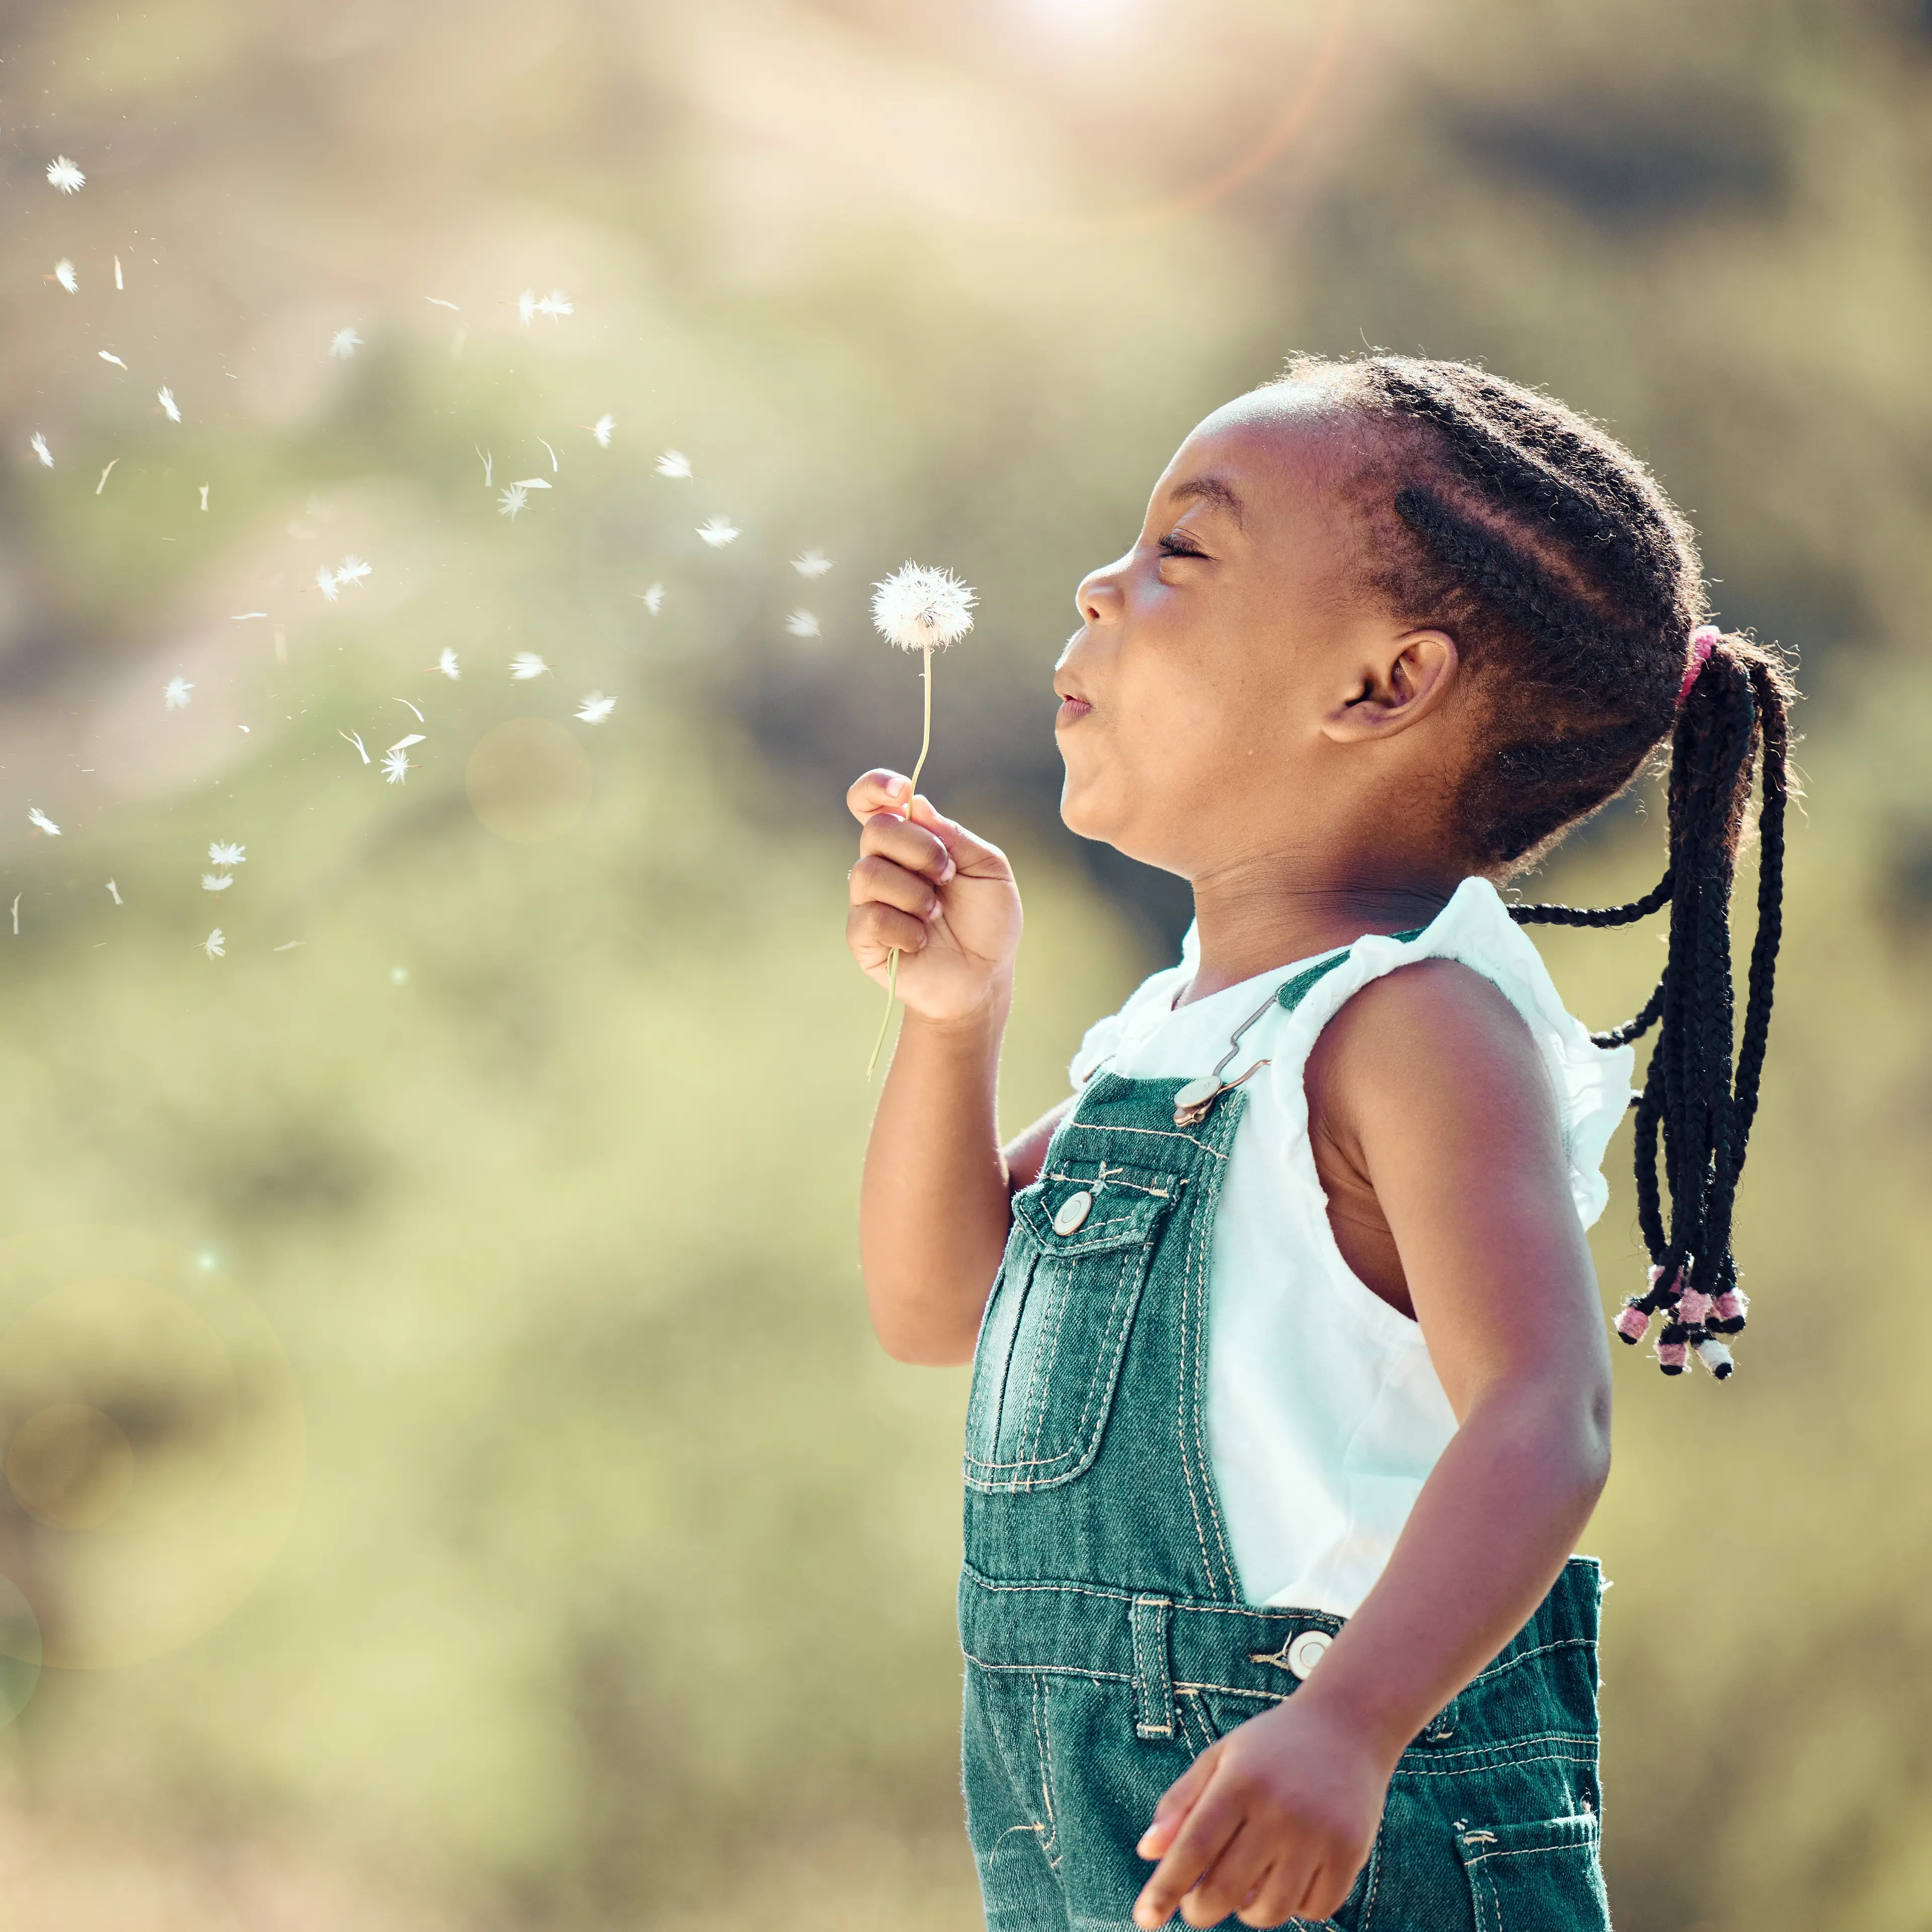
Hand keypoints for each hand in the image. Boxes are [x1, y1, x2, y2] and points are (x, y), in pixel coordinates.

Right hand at [845, 770, 1022, 1026]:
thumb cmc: (988, 922)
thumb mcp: (989, 869)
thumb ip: (955, 836)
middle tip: (948, 876)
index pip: (872, 802)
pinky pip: (870, 917)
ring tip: (936, 915)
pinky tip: (921, 941)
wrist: (984, 978)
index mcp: (910, 842)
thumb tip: (916, 804)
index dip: (875, 787)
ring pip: (868, 873)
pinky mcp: (862, 937)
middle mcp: (883, 865)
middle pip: (875, 830)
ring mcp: (868, 900)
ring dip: (914, 893)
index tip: (901, 791)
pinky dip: (905, 928)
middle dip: (919, 849)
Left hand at [1134, 1693, 1390, 1928]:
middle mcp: (1279, 1809)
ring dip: (1248, 1912)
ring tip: (1246, 1887)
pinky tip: (1289, 1878)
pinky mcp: (1350, 1853)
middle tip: (1195, 1907)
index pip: (1193, 1848)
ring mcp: (1318, 1834)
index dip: (1165, 1888)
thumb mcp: (1220, 1758)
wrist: (1347, 1726)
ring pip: (1269, 1911)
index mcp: (1240, 1781)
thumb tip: (1147, 1851)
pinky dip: (1295, 1906)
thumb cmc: (1271, 1747)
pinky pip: (1313, 1910)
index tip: (1145, 1919)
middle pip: (1225, 1889)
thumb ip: (1181, 1802)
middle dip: (1200, 1910)